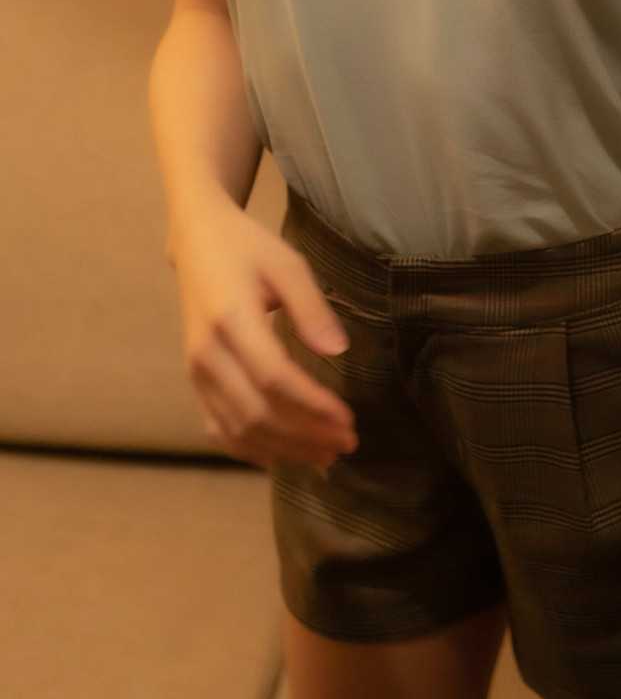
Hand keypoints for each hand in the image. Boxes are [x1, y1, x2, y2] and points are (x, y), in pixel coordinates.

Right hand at [171, 194, 358, 471]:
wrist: (196, 241)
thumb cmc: (248, 248)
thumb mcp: (287, 264)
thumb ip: (312, 308)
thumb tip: (339, 352)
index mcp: (231, 320)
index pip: (274, 378)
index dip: (312, 406)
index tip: (349, 420)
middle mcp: (207, 353)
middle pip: (257, 412)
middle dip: (305, 436)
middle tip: (347, 444)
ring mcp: (196, 371)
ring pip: (237, 428)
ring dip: (282, 449)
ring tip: (324, 457)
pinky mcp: (195, 380)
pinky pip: (217, 427)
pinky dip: (250, 449)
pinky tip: (281, 457)